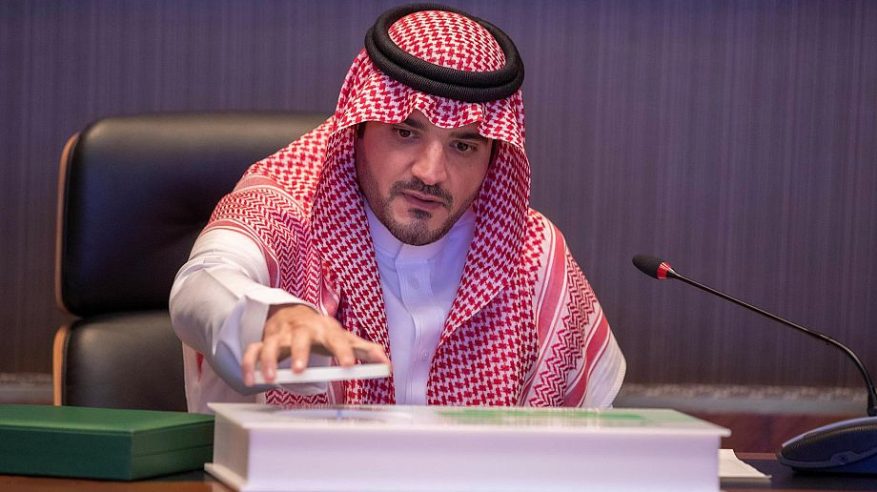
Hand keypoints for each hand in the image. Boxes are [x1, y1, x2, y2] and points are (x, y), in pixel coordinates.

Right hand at [241, 303, 389, 384]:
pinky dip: (250, 364)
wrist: (294, 313)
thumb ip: (365, 351)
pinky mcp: (265, 341)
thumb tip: (386, 364)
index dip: (343, 352)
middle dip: (299, 353)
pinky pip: (253, 350)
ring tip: (270, 378)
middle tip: (300, 371)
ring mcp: (281, 335)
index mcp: (326, 329)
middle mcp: (302, 330)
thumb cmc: (323, 331)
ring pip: (272, 344)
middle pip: (300, 337)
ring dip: (270, 360)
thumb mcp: (345, 337)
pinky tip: (252, 380)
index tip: (348, 366)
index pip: (337, 338)